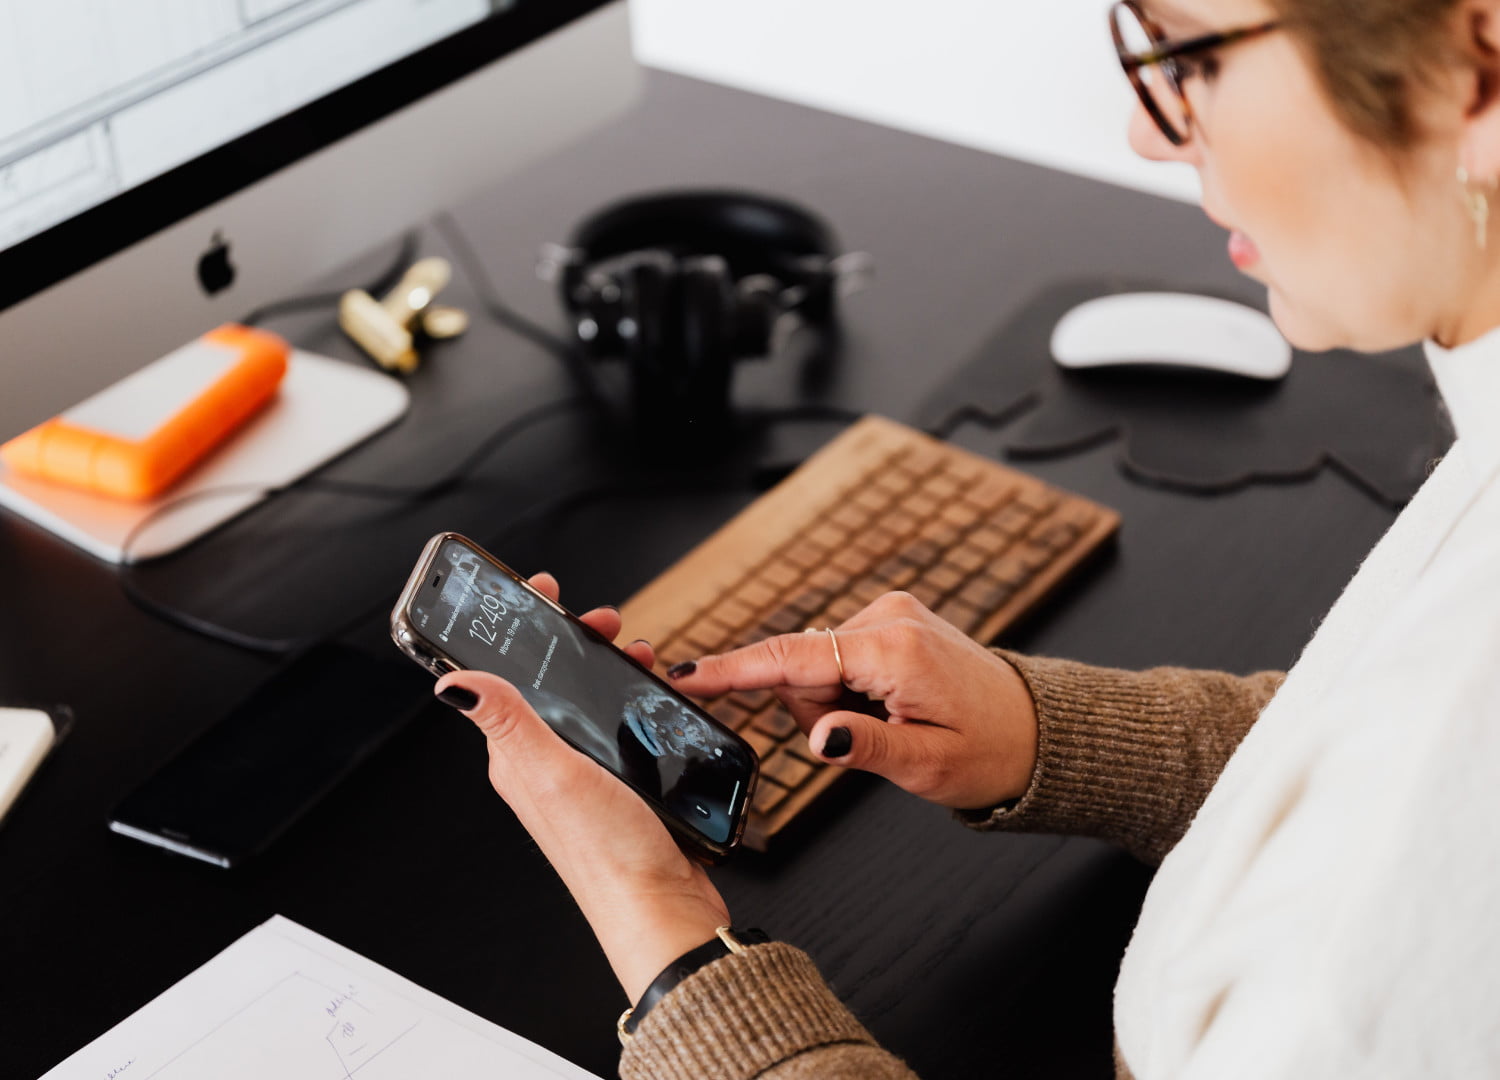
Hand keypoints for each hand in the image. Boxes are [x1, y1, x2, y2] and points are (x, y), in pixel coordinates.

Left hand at [435, 572, 728, 1003]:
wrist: (662, 909)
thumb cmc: (608, 855)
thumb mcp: (551, 773)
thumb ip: (508, 722)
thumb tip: (450, 682)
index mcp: (517, 755)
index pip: (503, 677)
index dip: (518, 630)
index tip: (538, 591)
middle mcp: (545, 762)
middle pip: (549, 683)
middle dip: (574, 641)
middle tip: (602, 621)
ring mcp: (583, 774)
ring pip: (587, 701)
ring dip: (607, 668)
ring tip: (636, 653)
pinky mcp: (619, 787)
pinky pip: (618, 727)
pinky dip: (633, 700)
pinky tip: (654, 696)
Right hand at [670, 591, 1039, 810]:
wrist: (1034, 730)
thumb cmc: (989, 750)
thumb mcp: (926, 764)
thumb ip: (865, 745)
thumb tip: (817, 736)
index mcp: (894, 650)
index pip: (793, 658)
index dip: (732, 671)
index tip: (684, 676)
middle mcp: (888, 618)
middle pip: (800, 667)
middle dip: (816, 710)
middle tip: (869, 736)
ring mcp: (889, 614)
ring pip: (815, 665)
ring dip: (835, 702)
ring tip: (889, 721)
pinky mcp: (889, 619)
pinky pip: (836, 657)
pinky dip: (849, 688)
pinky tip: (889, 705)